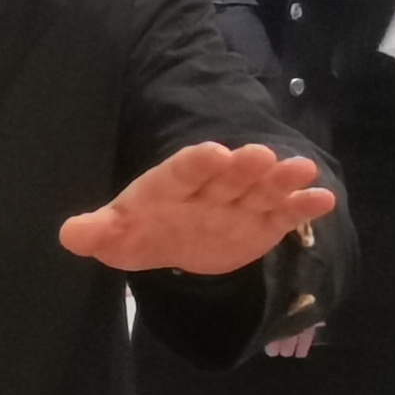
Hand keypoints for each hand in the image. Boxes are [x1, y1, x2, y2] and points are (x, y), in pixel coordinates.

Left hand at [57, 142, 335, 275]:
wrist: (174, 242)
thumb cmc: (142, 231)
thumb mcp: (116, 235)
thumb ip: (97, 232)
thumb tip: (70, 234)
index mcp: (170, 186)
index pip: (182, 171)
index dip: (196, 164)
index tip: (212, 151)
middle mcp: (209, 190)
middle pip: (227, 176)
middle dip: (243, 166)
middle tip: (261, 155)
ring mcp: (239, 204)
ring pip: (261, 189)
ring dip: (281, 180)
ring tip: (303, 170)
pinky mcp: (263, 222)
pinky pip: (284, 214)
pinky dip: (302, 205)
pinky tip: (324, 198)